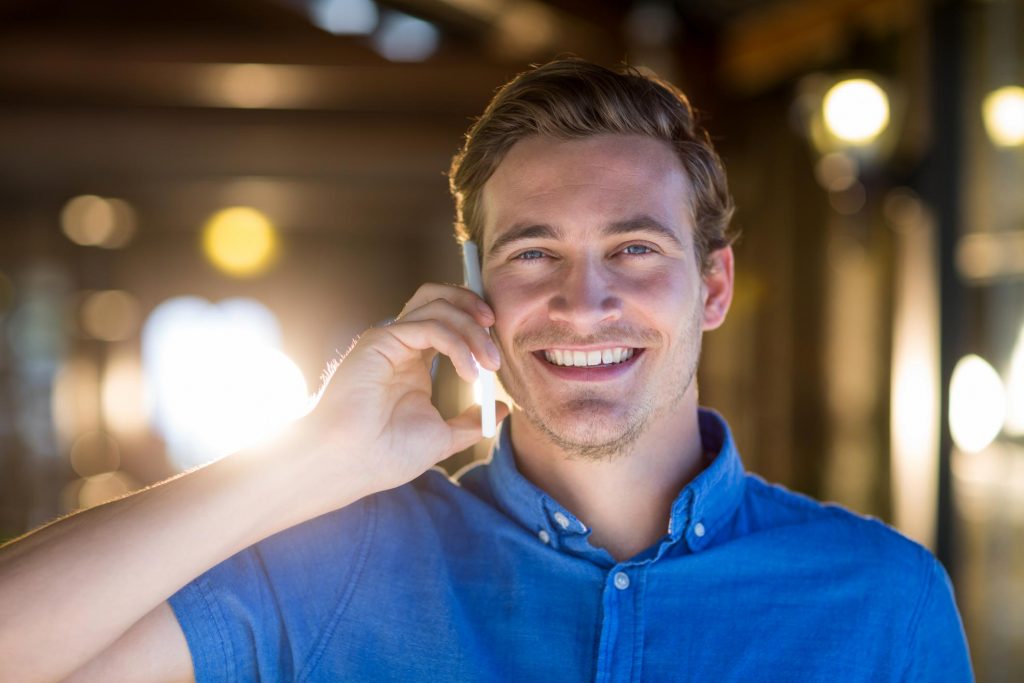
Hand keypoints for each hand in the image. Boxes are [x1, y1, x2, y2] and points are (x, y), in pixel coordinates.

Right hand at [297, 283, 508, 505]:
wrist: (352, 465)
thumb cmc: (386, 455)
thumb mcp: (442, 437)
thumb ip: (470, 422)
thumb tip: (502, 411)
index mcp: (413, 362)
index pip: (448, 321)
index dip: (476, 325)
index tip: (499, 354)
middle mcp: (401, 345)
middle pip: (440, 297)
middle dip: (473, 307)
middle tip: (496, 334)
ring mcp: (390, 340)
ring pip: (437, 304)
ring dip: (471, 328)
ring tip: (488, 364)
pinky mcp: (381, 340)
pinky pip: (429, 326)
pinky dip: (457, 344)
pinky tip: (469, 373)